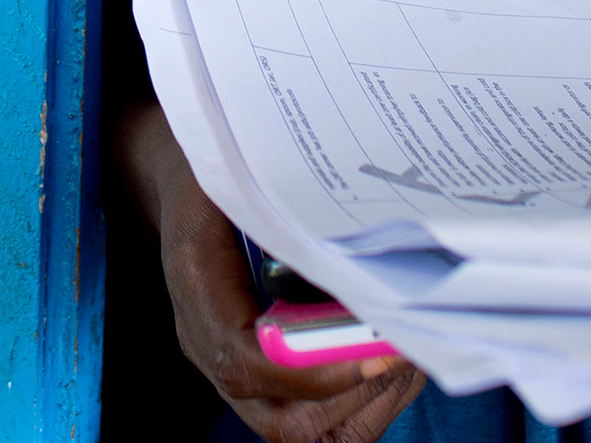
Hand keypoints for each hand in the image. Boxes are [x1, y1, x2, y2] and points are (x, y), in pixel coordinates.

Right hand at [151, 177, 426, 442]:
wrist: (187, 177)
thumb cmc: (219, 174)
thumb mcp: (241, 175)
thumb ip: (286, 219)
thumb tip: (360, 258)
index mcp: (199, 292)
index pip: (248, 364)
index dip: (315, 370)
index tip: (377, 352)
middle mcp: (211, 348)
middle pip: (282, 422)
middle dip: (354, 395)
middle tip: (403, 352)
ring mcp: (236, 371)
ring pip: (302, 431)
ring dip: (364, 404)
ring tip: (404, 357)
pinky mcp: (262, 376)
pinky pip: (313, 419)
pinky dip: (358, 402)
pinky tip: (388, 362)